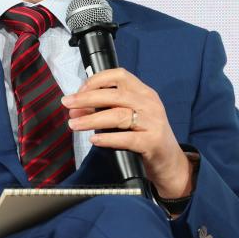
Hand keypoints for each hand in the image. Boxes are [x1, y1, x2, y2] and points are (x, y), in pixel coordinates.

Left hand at [62, 69, 192, 198]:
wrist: (170, 162)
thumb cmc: (146, 137)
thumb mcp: (132, 116)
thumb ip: (109, 108)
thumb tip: (77, 107)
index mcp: (144, 92)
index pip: (119, 75)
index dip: (96, 80)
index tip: (79, 91)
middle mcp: (150, 104)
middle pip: (115, 95)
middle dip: (87, 98)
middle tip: (68, 104)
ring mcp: (153, 123)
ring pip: (118, 115)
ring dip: (92, 119)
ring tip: (74, 124)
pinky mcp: (153, 142)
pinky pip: (127, 139)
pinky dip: (108, 139)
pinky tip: (94, 140)